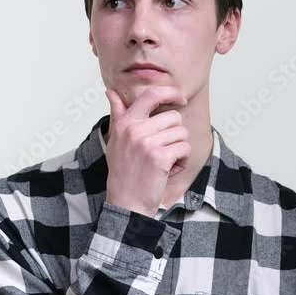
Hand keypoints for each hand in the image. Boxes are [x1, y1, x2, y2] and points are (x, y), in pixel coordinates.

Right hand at [103, 85, 190, 217]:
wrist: (126, 203)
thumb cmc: (123, 172)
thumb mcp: (115, 140)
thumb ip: (117, 114)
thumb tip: (110, 92)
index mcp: (125, 123)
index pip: (151, 94)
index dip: (170, 92)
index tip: (180, 98)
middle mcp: (135, 130)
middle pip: (174, 117)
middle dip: (175, 134)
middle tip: (163, 151)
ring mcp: (147, 143)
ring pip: (182, 133)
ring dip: (179, 149)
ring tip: (164, 162)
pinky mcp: (160, 157)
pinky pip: (185, 149)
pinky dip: (182, 161)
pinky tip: (168, 170)